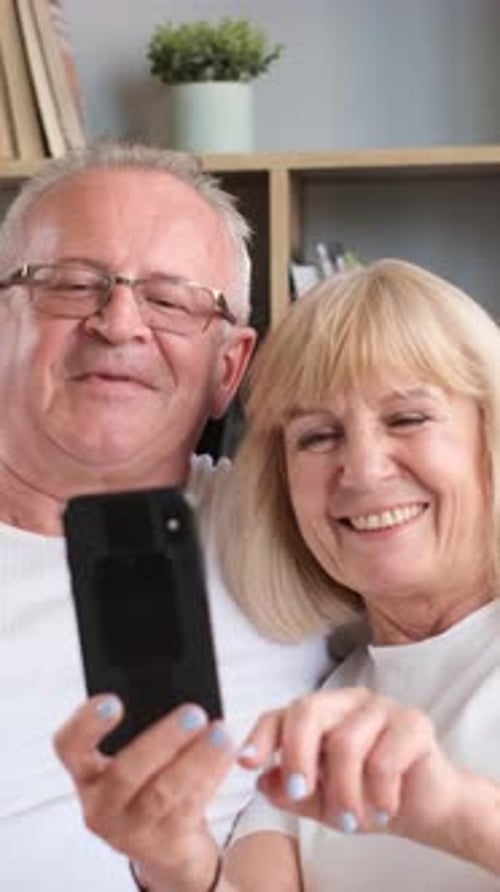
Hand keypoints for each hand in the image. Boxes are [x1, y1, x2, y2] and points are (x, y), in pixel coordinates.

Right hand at [54, 696, 235, 891]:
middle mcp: (101, 804)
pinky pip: (189, 806)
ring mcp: (130, 829)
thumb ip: (144, 727)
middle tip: (193, 713)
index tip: (113, 701)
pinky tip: (227, 755)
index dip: (86, 723)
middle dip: (162, 740)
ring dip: (197, 759)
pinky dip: (211, 777)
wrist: (169, 842)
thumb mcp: (138, 756)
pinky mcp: (164, 843)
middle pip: (125, 772)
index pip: (69, 746)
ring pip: (163, 793)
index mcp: (87, 772)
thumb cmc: (150, 781)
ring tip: (221, 733)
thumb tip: (179, 694)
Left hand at [240, 687, 463, 846]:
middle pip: (308, 710)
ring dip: (346, 792)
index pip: (280, 715)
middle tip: (301, 794)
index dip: (261, 737)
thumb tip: (261, 781)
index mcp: (319, 715)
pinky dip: (380, 793)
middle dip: (298, 757)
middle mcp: (346, 702)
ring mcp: (380, 707)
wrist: (424, 807)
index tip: (247, 762)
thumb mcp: (321, 802)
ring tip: (354, 820)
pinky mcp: (413, 722)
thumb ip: (291, 792)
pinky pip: (385, 758)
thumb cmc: (367, 796)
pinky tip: (385, 808)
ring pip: (346, 742)